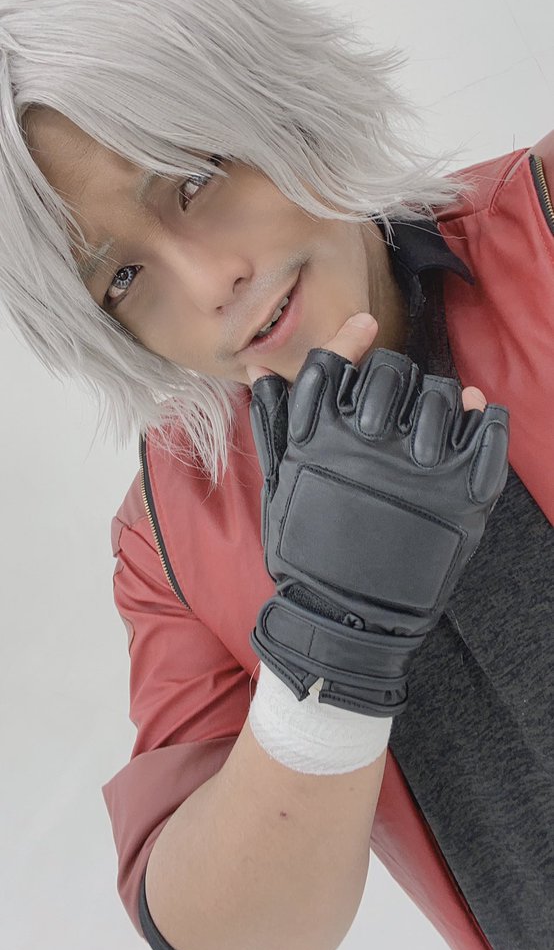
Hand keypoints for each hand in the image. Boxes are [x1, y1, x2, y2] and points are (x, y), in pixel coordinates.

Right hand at [245, 313, 508, 716]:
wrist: (346, 622)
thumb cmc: (307, 554)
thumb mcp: (278, 487)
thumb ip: (273, 424)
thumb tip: (260, 372)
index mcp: (318, 440)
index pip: (332, 365)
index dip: (348, 339)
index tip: (366, 326)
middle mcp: (366, 445)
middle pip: (389, 371)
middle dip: (392, 377)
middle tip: (395, 401)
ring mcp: (418, 468)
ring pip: (439, 394)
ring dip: (436, 399)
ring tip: (430, 422)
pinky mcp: (463, 494)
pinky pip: (486, 430)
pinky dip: (483, 416)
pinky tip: (472, 418)